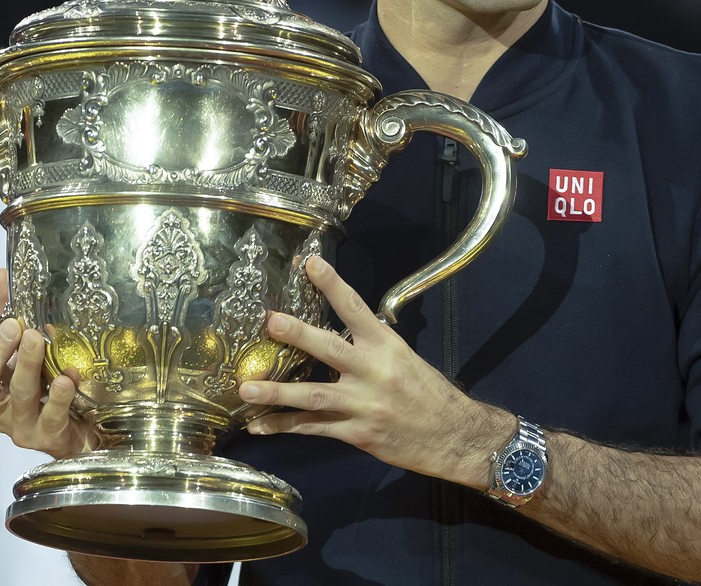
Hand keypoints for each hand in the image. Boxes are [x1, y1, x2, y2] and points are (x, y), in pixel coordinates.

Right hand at [0, 269, 96, 459]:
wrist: (81, 431)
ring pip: (17, 396)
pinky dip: (58, 397)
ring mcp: (20, 423)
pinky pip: (51, 417)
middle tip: (12, 324)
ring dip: (26, 365)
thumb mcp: (25, 350)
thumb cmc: (46, 387)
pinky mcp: (47, 437)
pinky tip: (66, 379)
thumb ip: (10, 315)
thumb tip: (0, 275)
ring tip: (37, 339)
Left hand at [237, 256, 508, 488]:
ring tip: (246, 389)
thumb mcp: (405, 359)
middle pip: (329, 349)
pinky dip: (286, 427)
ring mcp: (363, 405)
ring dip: (277, 393)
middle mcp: (374, 372)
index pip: (356, 309)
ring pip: (314, 396)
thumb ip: (372, 346)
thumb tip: (341, 329)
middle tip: (269, 321)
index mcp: (387, 347)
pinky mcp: (357, 434)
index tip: (310, 263)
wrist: (453, 436)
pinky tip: (260, 426)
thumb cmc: (428, 392)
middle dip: (297, 335)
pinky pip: (315, 429)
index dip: (333, 285)